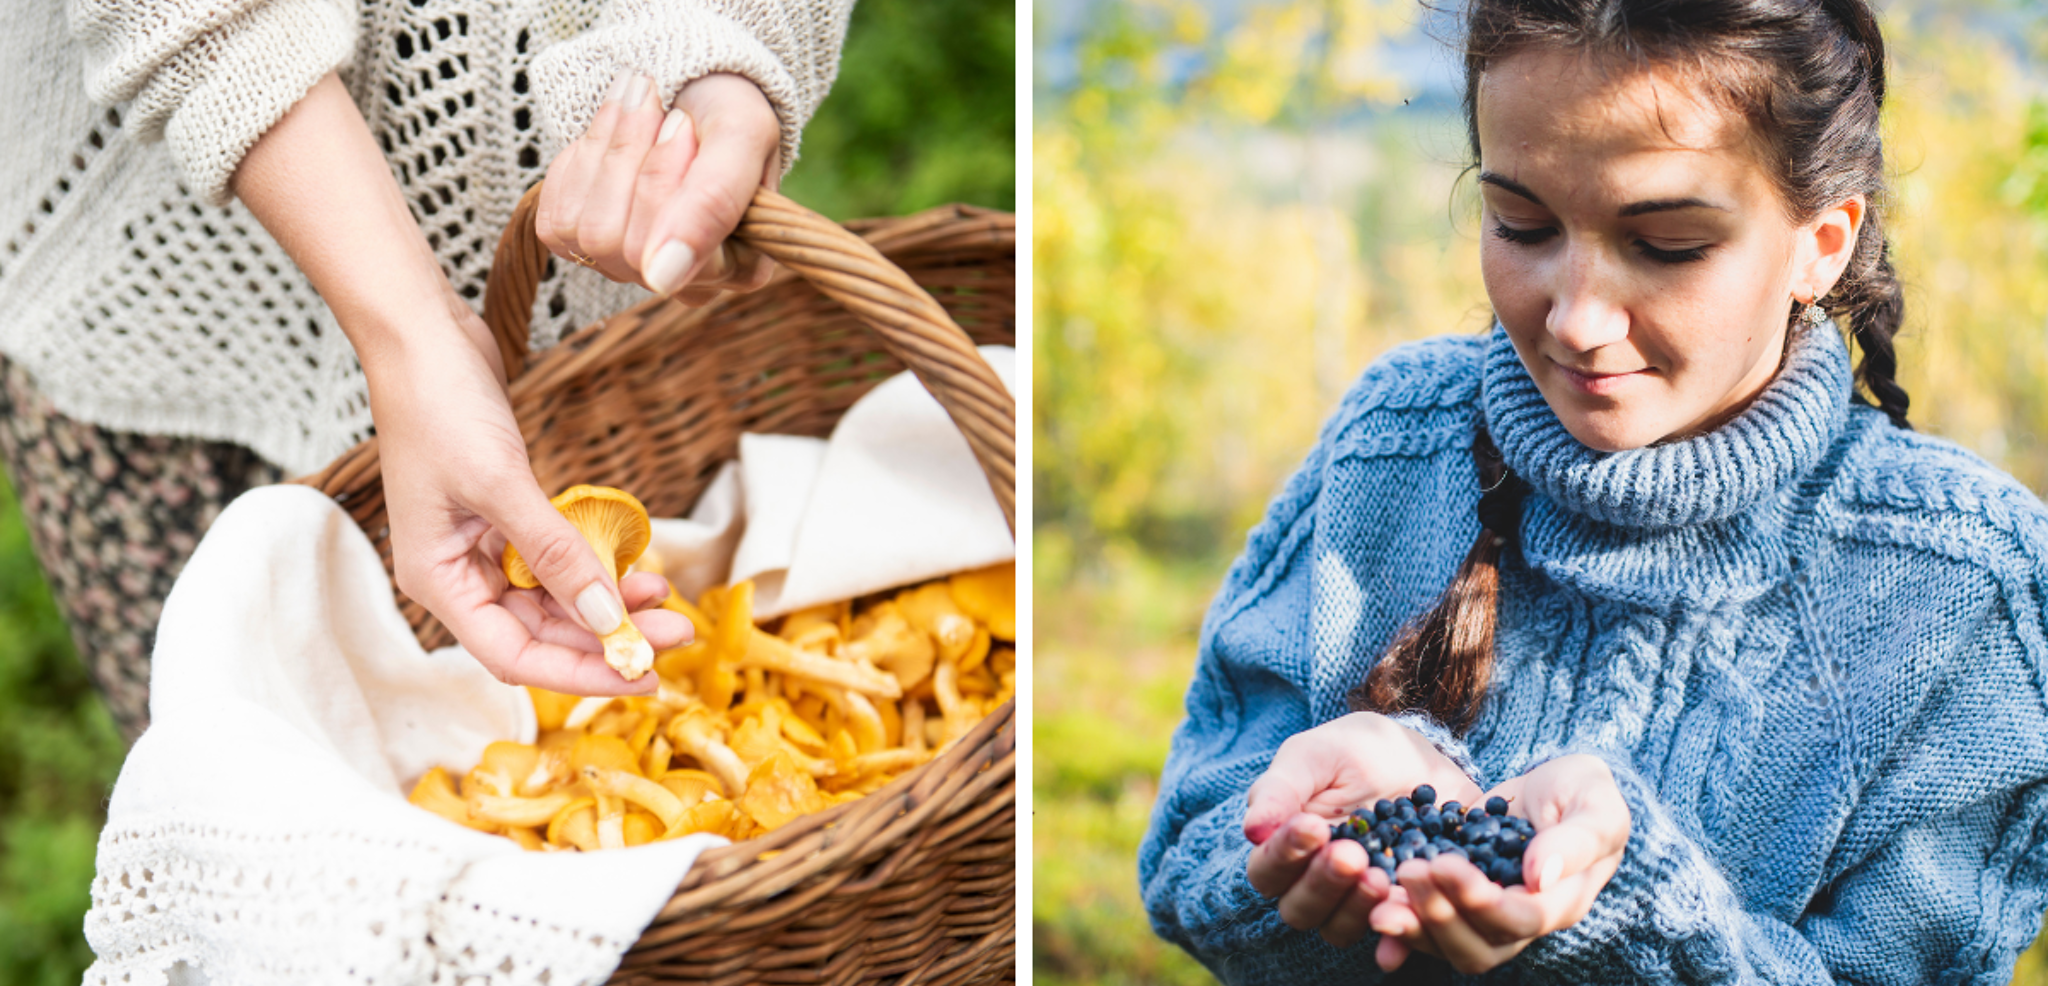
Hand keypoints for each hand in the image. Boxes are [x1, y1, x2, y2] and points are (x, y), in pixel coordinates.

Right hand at [370, 302, 692, 694]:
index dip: (578, 673)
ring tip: (668, 601)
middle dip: (608, 638)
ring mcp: (481, 546)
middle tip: (676, 632)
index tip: (641, 676)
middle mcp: (458, 574)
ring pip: (554, 601)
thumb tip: (606, 618)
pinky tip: (638, 568)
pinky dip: (596, 569)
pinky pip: (558, 562)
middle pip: (540, 634)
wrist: (424, 335)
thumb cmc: (439, 403)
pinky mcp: (505, 517)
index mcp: (438, 580)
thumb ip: (556, 555)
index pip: (512, 657)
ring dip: (609, 606)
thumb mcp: (501, 483)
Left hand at [537, 70, 782, 303]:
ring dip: (604, 149)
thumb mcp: (739, 137)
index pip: (666, 250)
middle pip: (614, 240)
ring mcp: (630, 267)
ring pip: (582, 230)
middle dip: (629, 155)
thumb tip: (661, 279)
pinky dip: (577, 161)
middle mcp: (683, 280)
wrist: (695, 83)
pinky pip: (555, 217)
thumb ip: (715, 203)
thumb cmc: (727, 110)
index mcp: (739, 267)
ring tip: (635, 104)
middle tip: (653, 101)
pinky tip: (609, 135)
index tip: (681, 120)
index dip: (663, 176)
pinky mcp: (583, 246)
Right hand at [1242, 712, 1484, 953]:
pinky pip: (1395, 933)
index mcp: (1283, 849)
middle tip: (1350, 854)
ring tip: (1379, 877)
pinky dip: (1399, 932)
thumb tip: (1252, 831)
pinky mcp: (1402, 906)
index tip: (1314, 826)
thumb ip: (1280, 790)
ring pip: (1339, 929)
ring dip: (1356, 908)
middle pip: (1299, 909)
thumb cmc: (1354, 751)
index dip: (1285, 854)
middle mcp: (1313, 883)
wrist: (1418, 757)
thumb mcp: (1315, 756)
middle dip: (1323, 884)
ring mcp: (1356, 901)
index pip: (1267, 870)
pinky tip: (1407, 912)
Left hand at [1370, 753, 1630, 974]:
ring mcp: (1486, 914)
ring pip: (1447, 944)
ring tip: (1381, 894)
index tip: (1445, 864)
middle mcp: (1521, 920)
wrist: (1555, 785)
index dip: (1480, 900)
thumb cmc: (1584, 793)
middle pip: (1478, 946)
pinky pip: (1426, 923)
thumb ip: (1577, 840)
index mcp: (1562, 903)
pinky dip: (1401, 916)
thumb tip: (1542, 875)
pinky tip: (1372, 895)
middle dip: (1439, 915)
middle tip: (1408, 871)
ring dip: (1414, 923)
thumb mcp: (1595, 805)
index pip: (1520, 919)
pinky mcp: (1456, 899)